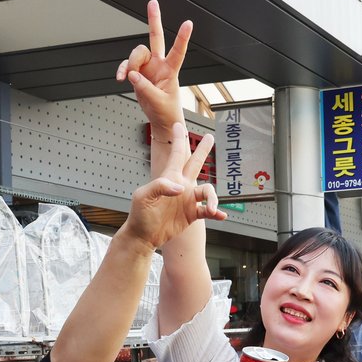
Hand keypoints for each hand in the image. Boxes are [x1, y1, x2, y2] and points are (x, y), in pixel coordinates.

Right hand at [116, 0, 190, 130]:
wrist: (161, 120)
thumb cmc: (167, 112)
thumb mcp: (158, 102)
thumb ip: (145, 88)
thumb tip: (132, 75)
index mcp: (171, 71)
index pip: (178, 51)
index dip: (182, 37)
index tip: (188, 23)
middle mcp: (159, 65)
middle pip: (156, 38)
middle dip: (154, 20)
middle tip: (153, 3)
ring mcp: (148, 67)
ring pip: (136, 53)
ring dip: (130, 64)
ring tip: (131, 78)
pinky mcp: (138, 73)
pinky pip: (126, 65)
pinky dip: (122, 70)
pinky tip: (121, 78)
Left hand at [123, 122, 222, 251]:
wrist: (144, 235)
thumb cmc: (140, 215)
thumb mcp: (144, 197)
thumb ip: (161, 187)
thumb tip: (181, 188)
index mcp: (169, 178)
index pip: (176, 155)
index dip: (178, 140)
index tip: (179, 126)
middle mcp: (181, 186)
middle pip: (195, 164)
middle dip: (203, 150)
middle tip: (210, 138)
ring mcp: (187, 200)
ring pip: (207, 191)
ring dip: (213, 199)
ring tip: (213, 208)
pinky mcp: (191, 214)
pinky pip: (207, 211)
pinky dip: (216, 212)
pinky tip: (220, 215)